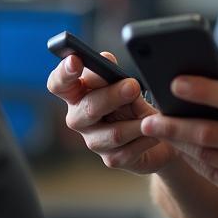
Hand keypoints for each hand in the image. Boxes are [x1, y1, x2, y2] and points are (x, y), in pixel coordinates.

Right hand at [46, 53, 175, 173]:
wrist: (159, 131)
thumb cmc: (134, 100)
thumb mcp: (125, 82)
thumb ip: (111, 72)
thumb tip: (105, 59)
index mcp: (77, 93)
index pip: (58, 83)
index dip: (64, 73)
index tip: (75, 60)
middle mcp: (79, 118)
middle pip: (87, 108)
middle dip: (111, 96)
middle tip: (133, 86)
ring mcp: (94, 140)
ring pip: (113, 133)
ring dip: (137, 123)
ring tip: (154, 116)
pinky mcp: (112, 159)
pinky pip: (129, 150)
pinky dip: (146, 139)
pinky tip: (156, 132)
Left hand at [140, 77, 217, 216]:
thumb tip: (196, 92)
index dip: (201, 90)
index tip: (173, 83)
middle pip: (209, 134)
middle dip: (173, 127)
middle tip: (149, 120)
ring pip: (207, 157)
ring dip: (180, 145)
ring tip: (161, 134)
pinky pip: (215, 178)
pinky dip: (197, 163)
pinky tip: (184, 152)